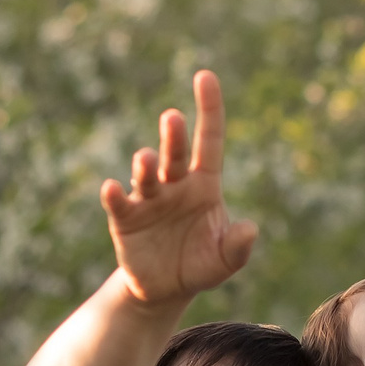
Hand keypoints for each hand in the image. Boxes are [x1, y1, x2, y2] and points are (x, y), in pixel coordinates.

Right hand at [101, 70, 253, 308]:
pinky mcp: (125, 219)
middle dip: (172, 136)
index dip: (209, 109)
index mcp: (204, 184)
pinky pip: (120, 203)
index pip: (208, 140)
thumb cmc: (200, 265)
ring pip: (147, 175)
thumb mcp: (225, 261)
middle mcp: (175, 184)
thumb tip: (250, 229)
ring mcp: (149, 200)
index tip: (205, 76)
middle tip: (171, 117)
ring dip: (146, 165)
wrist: (166, 289)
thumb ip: (238, 246)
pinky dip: (116, 195)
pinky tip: (113, 188)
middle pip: (175, 155)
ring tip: (146, 159)